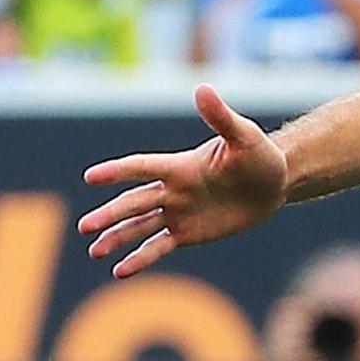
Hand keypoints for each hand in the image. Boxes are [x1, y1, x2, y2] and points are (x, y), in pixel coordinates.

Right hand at [78, 85, 289, 278]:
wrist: (274, 184)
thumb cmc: (259, 156)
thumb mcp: (245, 137)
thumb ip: (221, 118)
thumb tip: (203, 89)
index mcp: (180, 167)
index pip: (143, 168)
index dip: (118, 172)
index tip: (92, 177)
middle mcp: (172, 190)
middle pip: (134, 202)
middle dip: (111, 215)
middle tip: (86, 227)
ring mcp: (177, 213)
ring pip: (139, 226)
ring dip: (117, 238)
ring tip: (94, 251)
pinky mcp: (187, 233)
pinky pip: (158, 246)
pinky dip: (140, 258)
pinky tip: (119, 271)